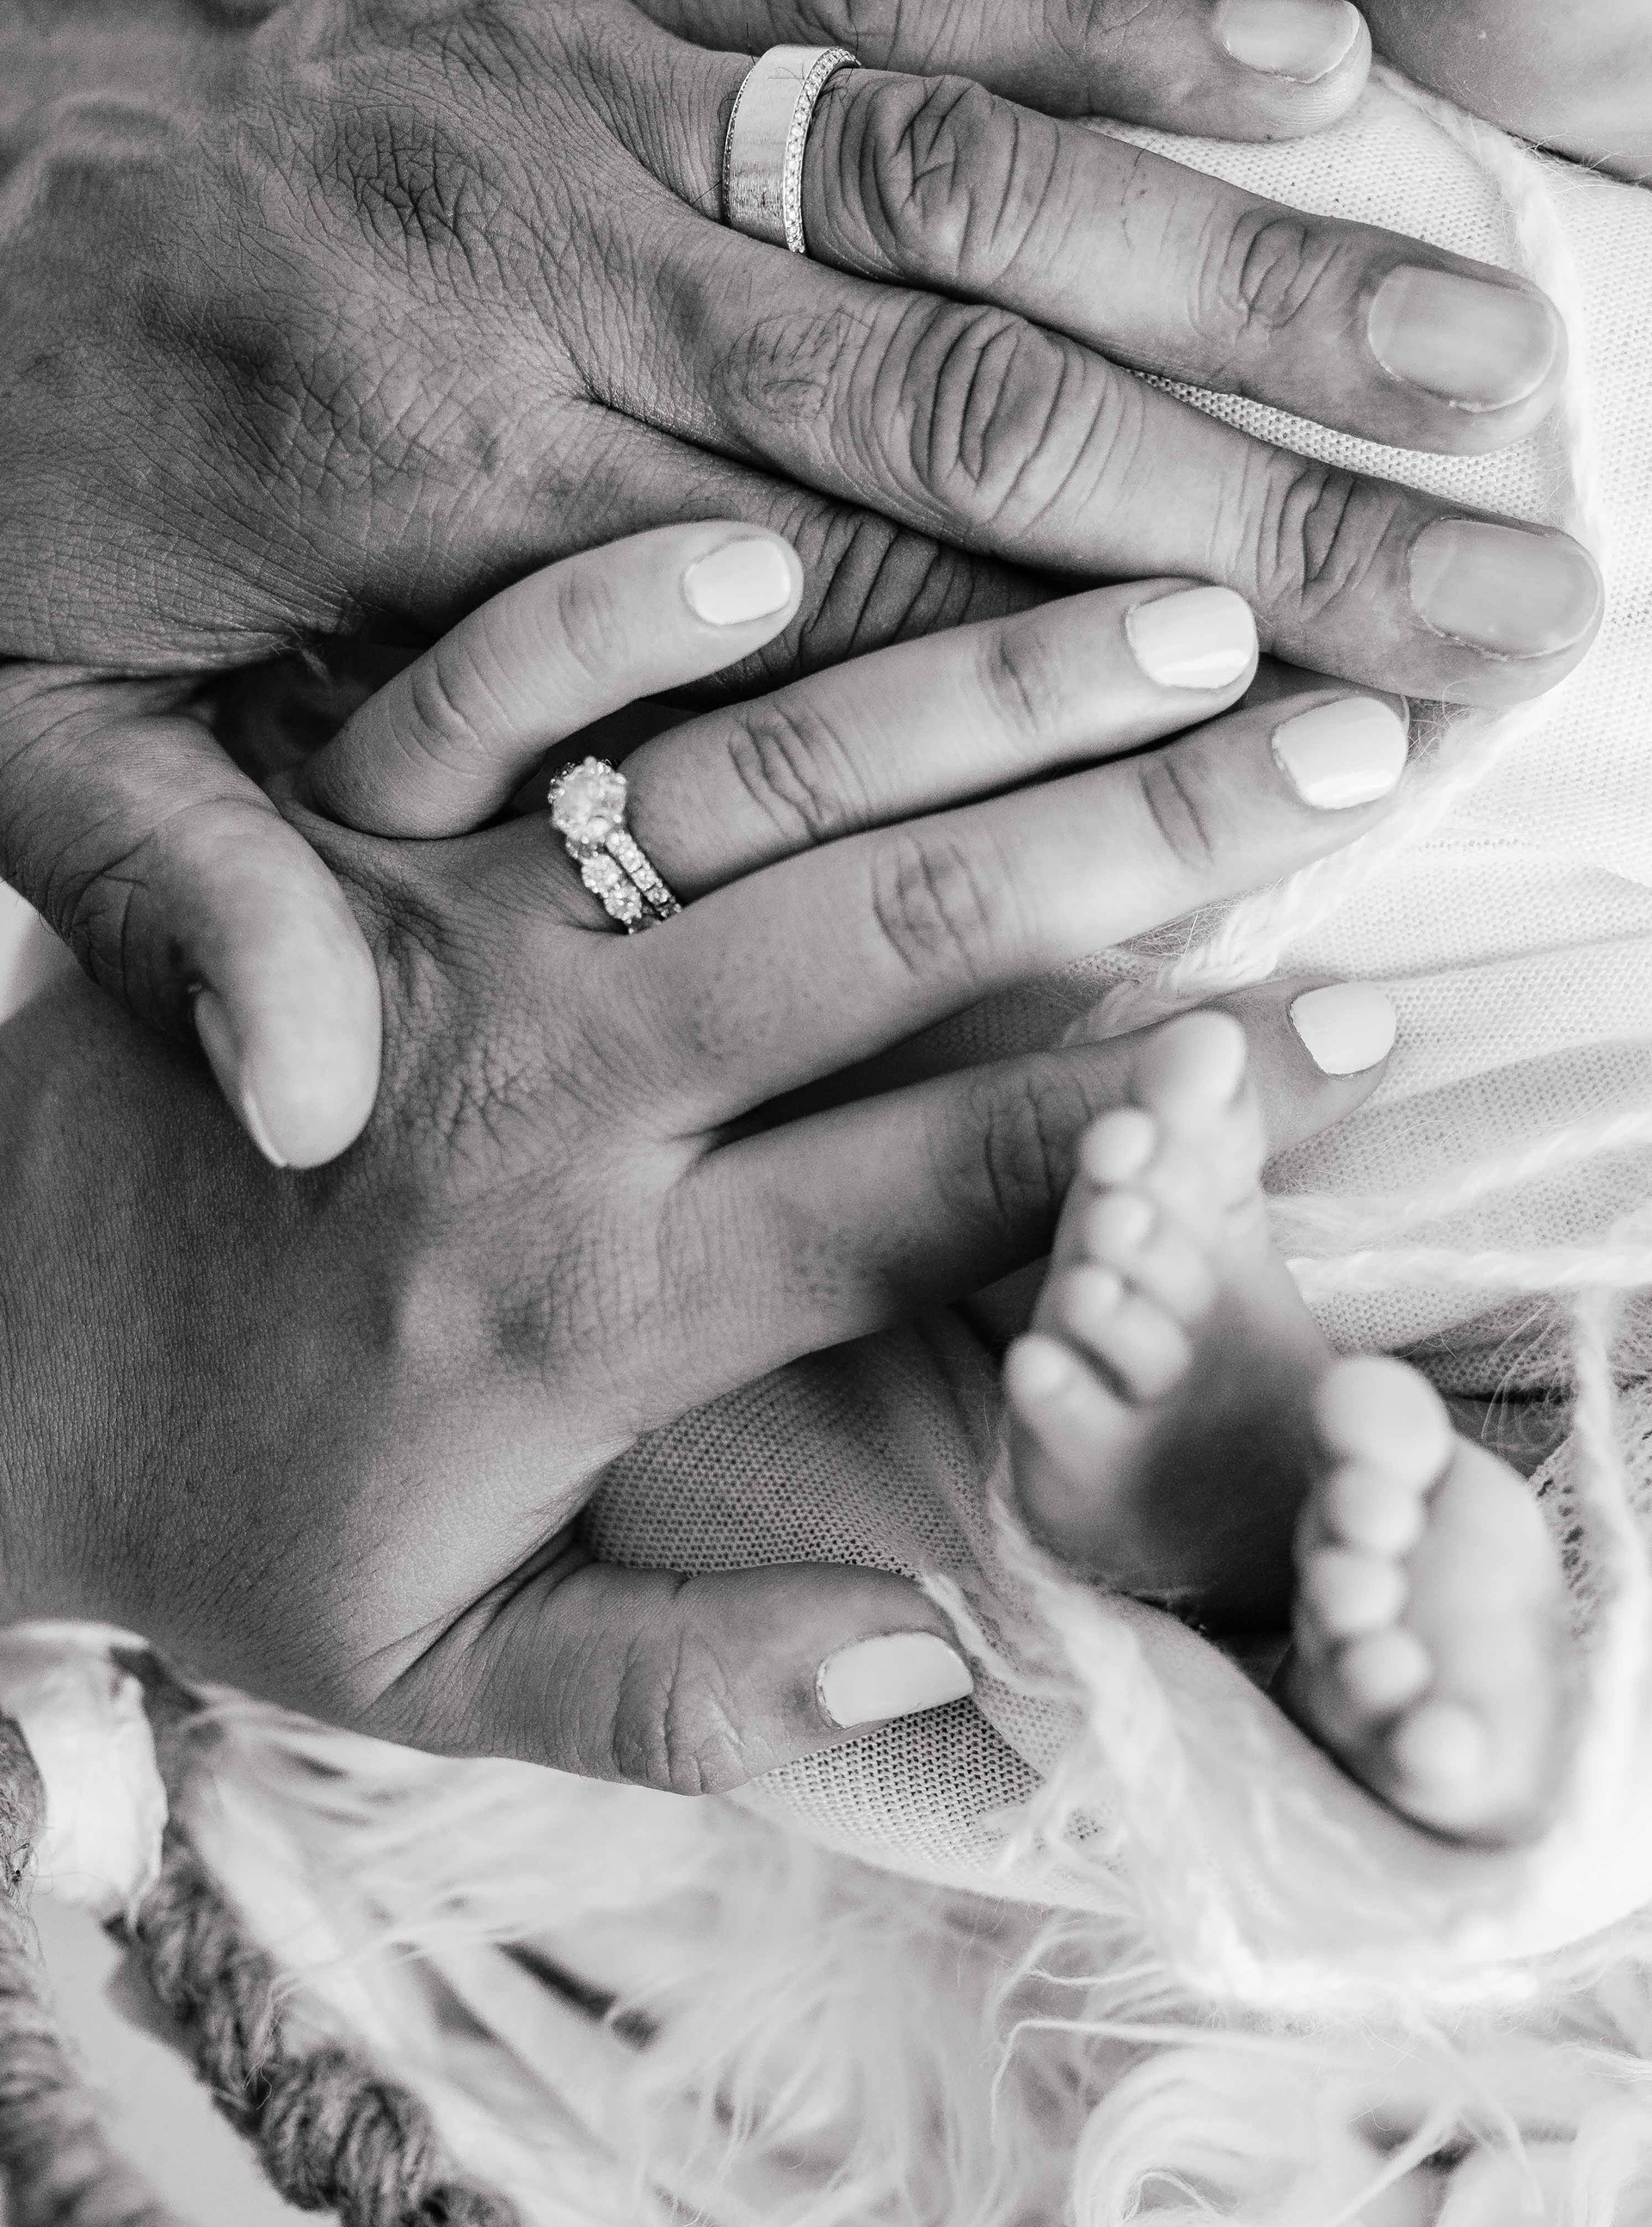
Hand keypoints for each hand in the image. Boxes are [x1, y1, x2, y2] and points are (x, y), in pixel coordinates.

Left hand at [0, 0, 1599, 1168]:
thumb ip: (173, 905)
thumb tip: (321, 1114)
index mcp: (416, 512)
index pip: (836, 655)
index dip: (1101, 744)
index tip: (1335, 795)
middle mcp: (534, 292)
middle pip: (973, 434)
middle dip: (1275, 525)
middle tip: (1520, 589)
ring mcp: (567, 105)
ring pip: (971, 198)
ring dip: (1248, 281)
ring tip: (1482, 357)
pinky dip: (1097, 20)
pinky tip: (1298, 61)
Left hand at [0, 524, 1396, 1787]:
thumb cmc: (233, 1524)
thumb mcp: (446, 1680)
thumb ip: (691, 1692)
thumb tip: (947, 1657)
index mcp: (597, 1307)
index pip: (940, 1189)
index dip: (1157, 1119)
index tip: (1337, 1026)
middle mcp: (538, 1098)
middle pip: (889, 941)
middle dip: (1149, 838)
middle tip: (1354, 744)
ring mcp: (430, 939)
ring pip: (737, 788)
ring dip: (973, 690)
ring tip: (1182, 611)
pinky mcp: (322, 838)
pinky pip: (473, 692)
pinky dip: (610, 609)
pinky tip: (766, 534)